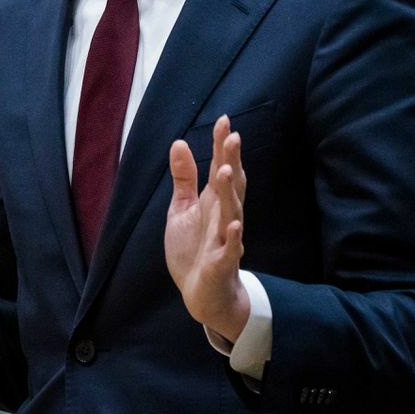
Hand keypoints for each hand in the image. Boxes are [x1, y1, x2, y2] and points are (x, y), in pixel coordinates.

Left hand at [164, 115, 250, 343]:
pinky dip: (233, 238)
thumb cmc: (194, 248)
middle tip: (233, 136)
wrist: (201, 293)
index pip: (220, 168)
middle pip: (230, 185)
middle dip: (231, 161)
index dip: (222, 146)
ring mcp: (224, 239)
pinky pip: (229, 249)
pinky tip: (235, 226)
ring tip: (228, 170)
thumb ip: (184, 178)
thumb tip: (179, 142)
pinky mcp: (221, 263)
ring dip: (231, 193)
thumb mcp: (182, 208)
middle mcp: (223, 216)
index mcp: (214, 201)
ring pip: (231, 212)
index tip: (225, 120)